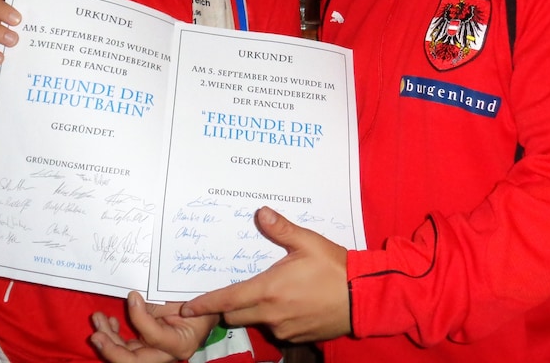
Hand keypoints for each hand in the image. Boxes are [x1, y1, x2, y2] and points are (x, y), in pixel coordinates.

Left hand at [90, 292, 219, 361]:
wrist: (204, 306)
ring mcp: (155, 353)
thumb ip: (159, 303)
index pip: (155, 337)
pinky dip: (115, 337)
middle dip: (112, 348)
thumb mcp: (181, 297)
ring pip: (126, 356)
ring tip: (97, 319)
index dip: (140, 318)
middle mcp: (167, 355)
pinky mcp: (146, 347)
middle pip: (135, 361)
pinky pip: (127, 348)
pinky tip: (108, 322)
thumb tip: (134, 299)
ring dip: (108, 339)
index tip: (132, 296)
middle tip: (97, 333)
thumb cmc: (197, 299)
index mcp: (181, 343)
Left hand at [181, 206, 349, 342]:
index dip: (204, 305)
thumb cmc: (334, 267)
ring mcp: (283, 329)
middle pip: (235, 315)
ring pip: (255, 322)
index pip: (226, 300)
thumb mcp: (307, 242)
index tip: (187, 308)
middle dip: (231, 304)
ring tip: (270, 291)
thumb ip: (281, 229)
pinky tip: (290, 302)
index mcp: (268, 290)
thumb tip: (260, 213)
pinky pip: (275, 329)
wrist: (362, 297)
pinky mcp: (297, 337)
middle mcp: (271, 314)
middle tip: (236, 289)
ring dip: (254, 310)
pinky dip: (274, 317)